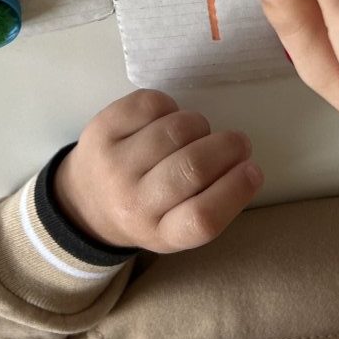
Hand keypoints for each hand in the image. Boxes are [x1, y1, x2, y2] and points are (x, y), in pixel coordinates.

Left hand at [54, 90, 263, 252]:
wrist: (85, 202)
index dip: (236, 190)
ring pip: (174, 130)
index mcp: (159, 234)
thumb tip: (245, 165)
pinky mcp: (101, 129)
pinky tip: (169, 119)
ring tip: (199, 133)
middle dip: (227, 147)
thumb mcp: (177, 228)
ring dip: (199, 125)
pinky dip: (171, 106)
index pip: (202, 219)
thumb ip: (211, 204)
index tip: (253, 169)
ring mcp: (113, 164)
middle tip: (238, 143)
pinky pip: (150, 104)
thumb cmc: (147, 212)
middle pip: (192, 168)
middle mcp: (132, 203)